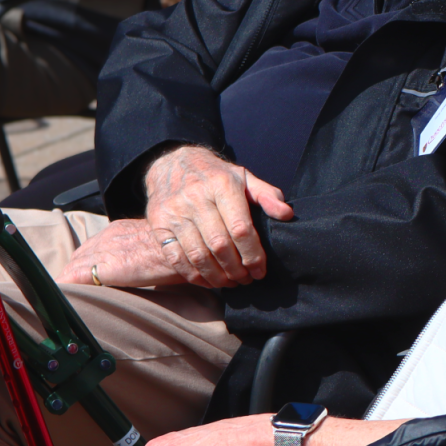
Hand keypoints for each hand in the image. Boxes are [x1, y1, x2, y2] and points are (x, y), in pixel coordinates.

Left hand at [56, 220, 185, 287]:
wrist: (190, 248)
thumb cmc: (180, 251)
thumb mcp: (154, 245)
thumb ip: (139, 252)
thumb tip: (137, 268)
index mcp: (118, 229)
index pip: (89, 248)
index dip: (82, 265)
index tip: (79, 279)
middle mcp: (107, 236)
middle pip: (77, 257)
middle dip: (71, 274)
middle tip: (68, 293)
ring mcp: (106, 250)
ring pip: (73, 267)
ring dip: (67, 282)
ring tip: (63, 300)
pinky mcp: (107, 267)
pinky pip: (75, 277)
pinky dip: (67, 288)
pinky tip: (64, 300)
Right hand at [143, 146, 294, 287]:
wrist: (172, 163)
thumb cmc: (216, 176)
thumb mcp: (243, 178)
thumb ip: (266, 195)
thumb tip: (287, 215)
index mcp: (222, 185)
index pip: (240, 228)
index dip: (253, 254)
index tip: (260, 270)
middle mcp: (196, 198)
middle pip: (219, 245)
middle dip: (236, 269)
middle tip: (247, 280)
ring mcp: (174, 212)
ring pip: (198, 255)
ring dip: (217, 276)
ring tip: (230, 282)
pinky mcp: (159, 224)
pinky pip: (176, 258)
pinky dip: (194, 275)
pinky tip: (208, 280)